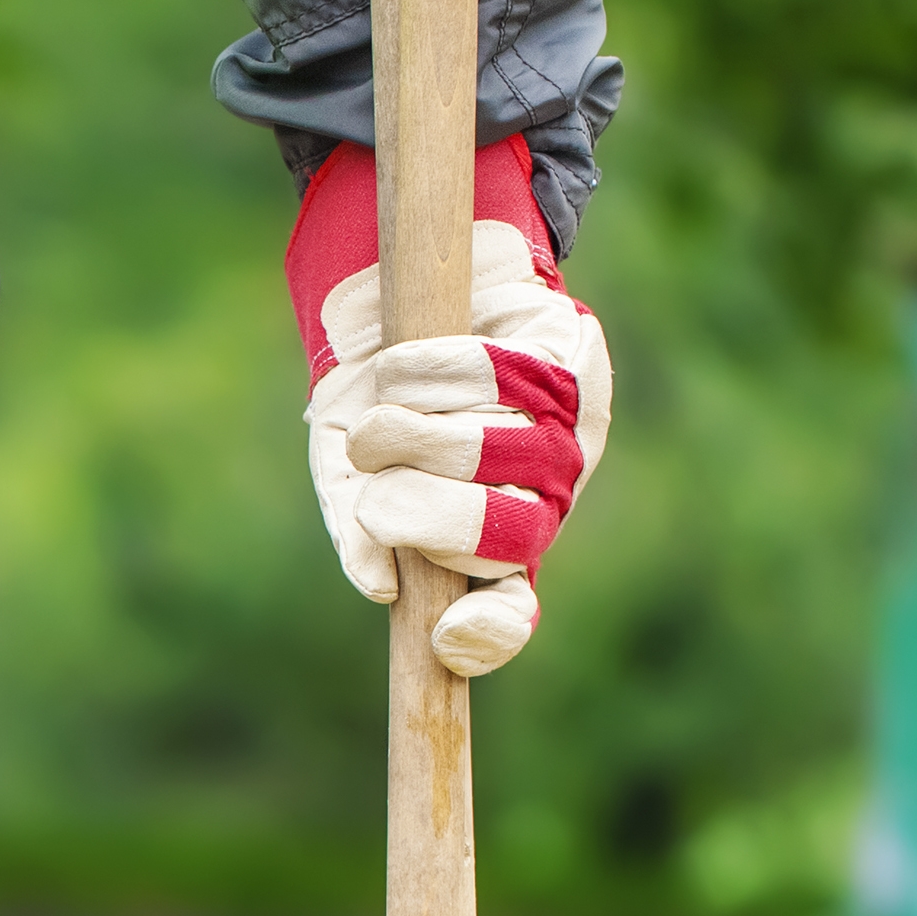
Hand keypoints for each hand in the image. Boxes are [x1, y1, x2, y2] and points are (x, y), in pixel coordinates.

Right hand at [283, 135, 610, 676]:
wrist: (395, 281)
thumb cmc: (369, 391)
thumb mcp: (348, 465)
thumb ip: (357, 524)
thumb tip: (380, 584)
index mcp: (490, 541)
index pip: (508, 612)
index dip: (490, 634)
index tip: (448, 634)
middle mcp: (542, 496)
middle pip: (506, 539)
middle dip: (427, 518)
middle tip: (380, 492)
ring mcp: (565, 429)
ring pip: (494, 457)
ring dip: (409, 436)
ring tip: (380, 416)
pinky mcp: (569, 355)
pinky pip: (492, 378)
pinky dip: (425, 372)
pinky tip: (401, 364)